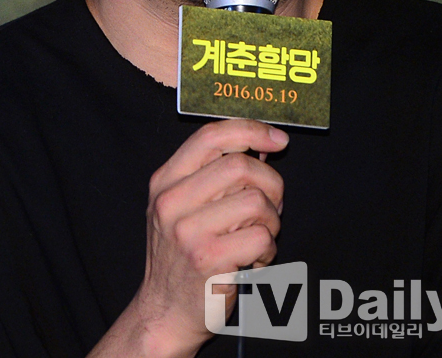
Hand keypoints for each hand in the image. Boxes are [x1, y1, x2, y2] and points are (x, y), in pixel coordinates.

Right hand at [134, 119, 288, 355]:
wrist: (164, 312)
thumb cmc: (181, 255)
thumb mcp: (181, 206)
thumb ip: (212, 174)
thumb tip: (262, 145)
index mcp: (165, 181)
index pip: (210, 136)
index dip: (250, 130)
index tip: (278, 139)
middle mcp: (172, 201)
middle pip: (240, 165)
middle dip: (270, 183)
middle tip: (271, 204)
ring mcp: (188, 231)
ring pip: (256, 201)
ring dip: (271, 221)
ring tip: (259, 235)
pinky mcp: (208, 260)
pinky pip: (261, 238)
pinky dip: (268, 250)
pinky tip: (253, 259)